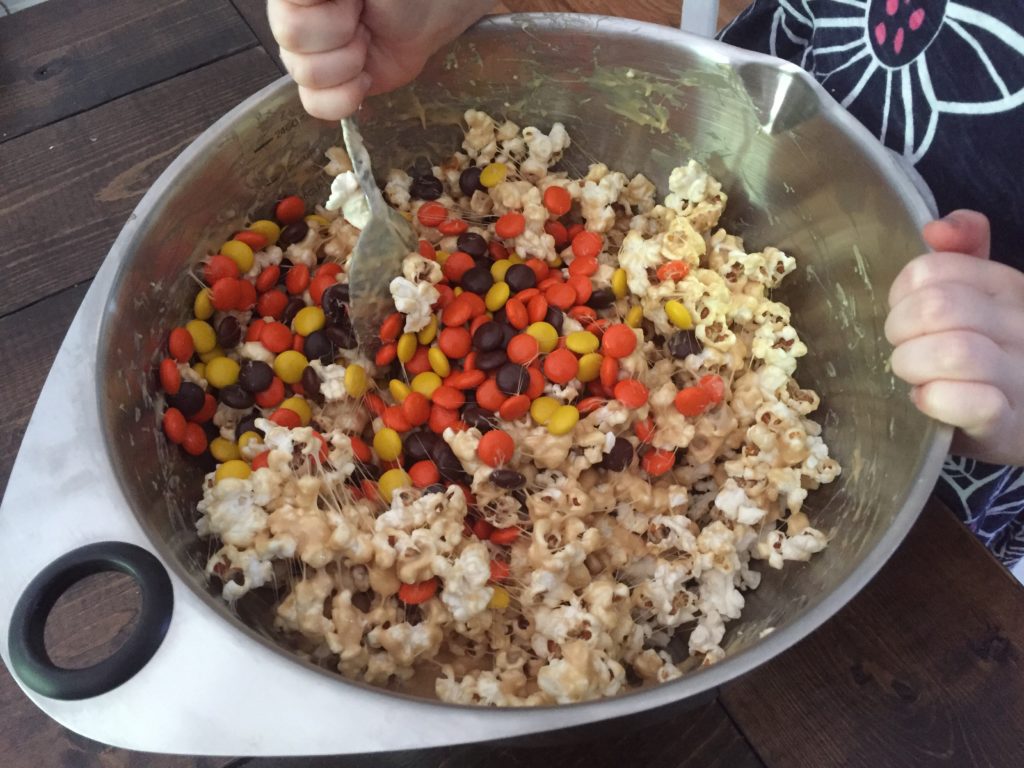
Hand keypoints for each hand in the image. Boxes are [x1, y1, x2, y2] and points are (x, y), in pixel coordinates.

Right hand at [268, 0, 495, 119]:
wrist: (422, 20)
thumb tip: (307, 0)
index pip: (287, 7)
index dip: (328, 10)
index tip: (354, 2)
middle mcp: (288, 19)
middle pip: (292, 36)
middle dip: (342, 31)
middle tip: (362, 20)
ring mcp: (302, 57)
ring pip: (306, 74)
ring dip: (350, 61)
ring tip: (365, 42)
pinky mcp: (322, 90)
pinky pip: (316, 105)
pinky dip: (346, 96)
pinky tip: (363, 78)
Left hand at [886, 210, 1023, 464]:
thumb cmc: (992, 355)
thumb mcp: (981, 298)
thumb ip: (959, 255)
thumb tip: (935, 229)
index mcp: (1005, 286)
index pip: (930, 270)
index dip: (900, 296)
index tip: (903, 316)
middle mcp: (1019, 324)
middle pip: (936, 308)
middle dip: (900, 331)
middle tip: (903, 349)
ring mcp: (1020, 375)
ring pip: (953, 352)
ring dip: (913, 366)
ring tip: (914, 376)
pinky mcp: (1011, 423)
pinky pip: (972, 403)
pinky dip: (935, 401)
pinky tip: (927, 401)